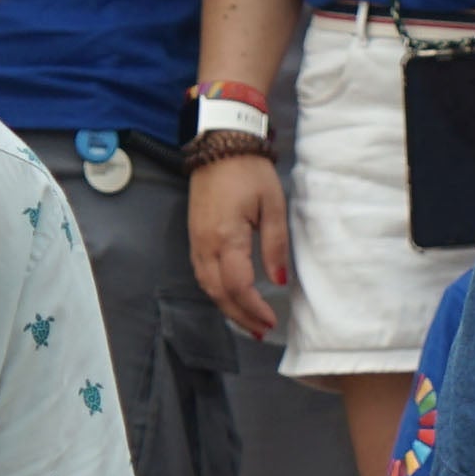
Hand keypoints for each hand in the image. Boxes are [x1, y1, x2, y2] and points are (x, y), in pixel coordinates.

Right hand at [190, 149, 288, 340]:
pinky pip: (201, 273)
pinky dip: (215, 291)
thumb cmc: (249, 172)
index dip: (254, 308)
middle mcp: (205, 244)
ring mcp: (195, 240)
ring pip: (206, 286)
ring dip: (226, 307)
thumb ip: (276, 245)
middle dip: (240, 316)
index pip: (238, 286)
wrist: (219, 145)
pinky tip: (230, 297)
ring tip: (248, 321)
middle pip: (218, 293)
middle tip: (261, 330)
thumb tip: (280, 280)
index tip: (270, 320)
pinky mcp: (194, 236)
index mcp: (226, 237)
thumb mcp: (273, 205)